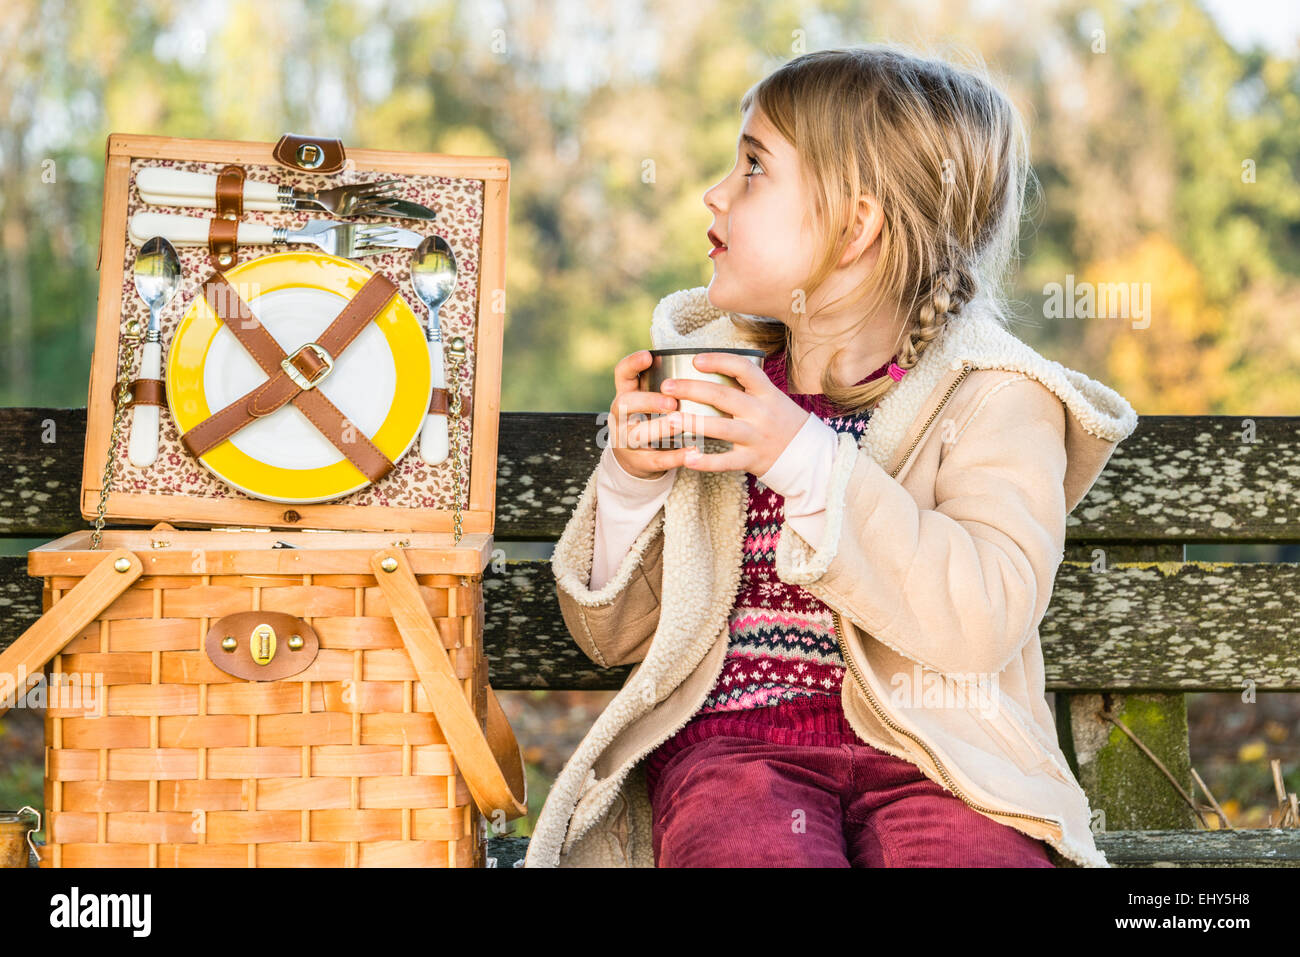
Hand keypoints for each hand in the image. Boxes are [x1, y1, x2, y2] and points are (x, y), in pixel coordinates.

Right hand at [607, 350, 690, 478]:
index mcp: (626, 395)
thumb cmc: (649, 420)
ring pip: (638, 434)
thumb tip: (703, 362)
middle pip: (625, 404)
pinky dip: (675, 457)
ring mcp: (627, 440)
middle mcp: (621, 417)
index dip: (632, 364)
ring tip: (680, 423)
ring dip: (660, 428)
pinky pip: (656, 460)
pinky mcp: (640, 462)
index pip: (621, 374)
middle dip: (648, 401)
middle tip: (671, 401)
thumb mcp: (648, 401)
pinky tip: (693, 451)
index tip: (648, 356)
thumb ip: (665, 385)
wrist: (634, 459)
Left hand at [662, 352, 809, 474]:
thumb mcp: (772, 398)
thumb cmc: (783, 422)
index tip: (695, 360)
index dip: (718, 361)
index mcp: (766, 392)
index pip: (743, 369)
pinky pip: (727, 461)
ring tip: (670, 420)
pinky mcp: (752, 459)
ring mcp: (757, 436)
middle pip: (723, 395)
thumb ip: (747, 387)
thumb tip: (712, 369)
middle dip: (692, 389)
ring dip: (694, 422)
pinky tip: (687, 458)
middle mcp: (761, 412)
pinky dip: (706, 461)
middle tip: (667, 386)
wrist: (809, 455)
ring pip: (722, 427)